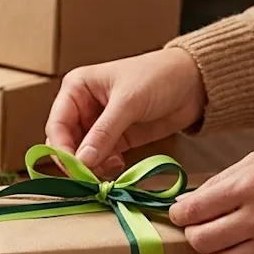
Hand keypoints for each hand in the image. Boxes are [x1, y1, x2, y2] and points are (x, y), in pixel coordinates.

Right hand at [45, 47, 204, 176]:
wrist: (195, 82)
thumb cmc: (159, 77)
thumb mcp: (128, 102)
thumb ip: (104, 133)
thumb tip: (81, 162)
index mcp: (77, 88)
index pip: (57, 124)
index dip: (62, 148)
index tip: (75, 168)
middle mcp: (82, 106)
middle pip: (65, 142)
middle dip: (77, 161)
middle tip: (91, 177)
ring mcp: (98, 124)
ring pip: (82, 154)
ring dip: (92, 166)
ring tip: (111, 169)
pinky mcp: (116, 139)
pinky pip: (100, 159)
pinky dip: (105, 167)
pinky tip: (119, 166)